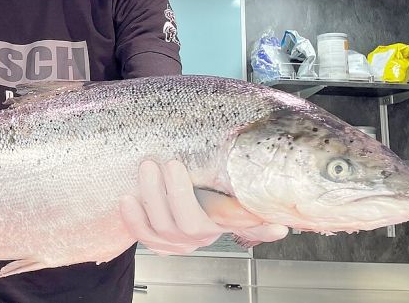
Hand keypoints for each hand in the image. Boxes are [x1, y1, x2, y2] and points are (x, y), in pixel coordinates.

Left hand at [120, 160, 287, 254]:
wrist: (166, 198)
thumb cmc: (196, 186)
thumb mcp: (217, 183)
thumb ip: (239, 193)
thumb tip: (279, 211)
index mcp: (225, 218)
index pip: (247, 223)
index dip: (262, 228)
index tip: (278, 226)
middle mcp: (205, 233)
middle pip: (192, 223)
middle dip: (178, 193)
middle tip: (171, 164)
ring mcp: (181, 242)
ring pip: (165, 228)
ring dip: (152, 196)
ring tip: (147, 167)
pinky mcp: (159, 244)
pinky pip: (144, 236)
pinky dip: (133, 218)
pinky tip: (129, 198)